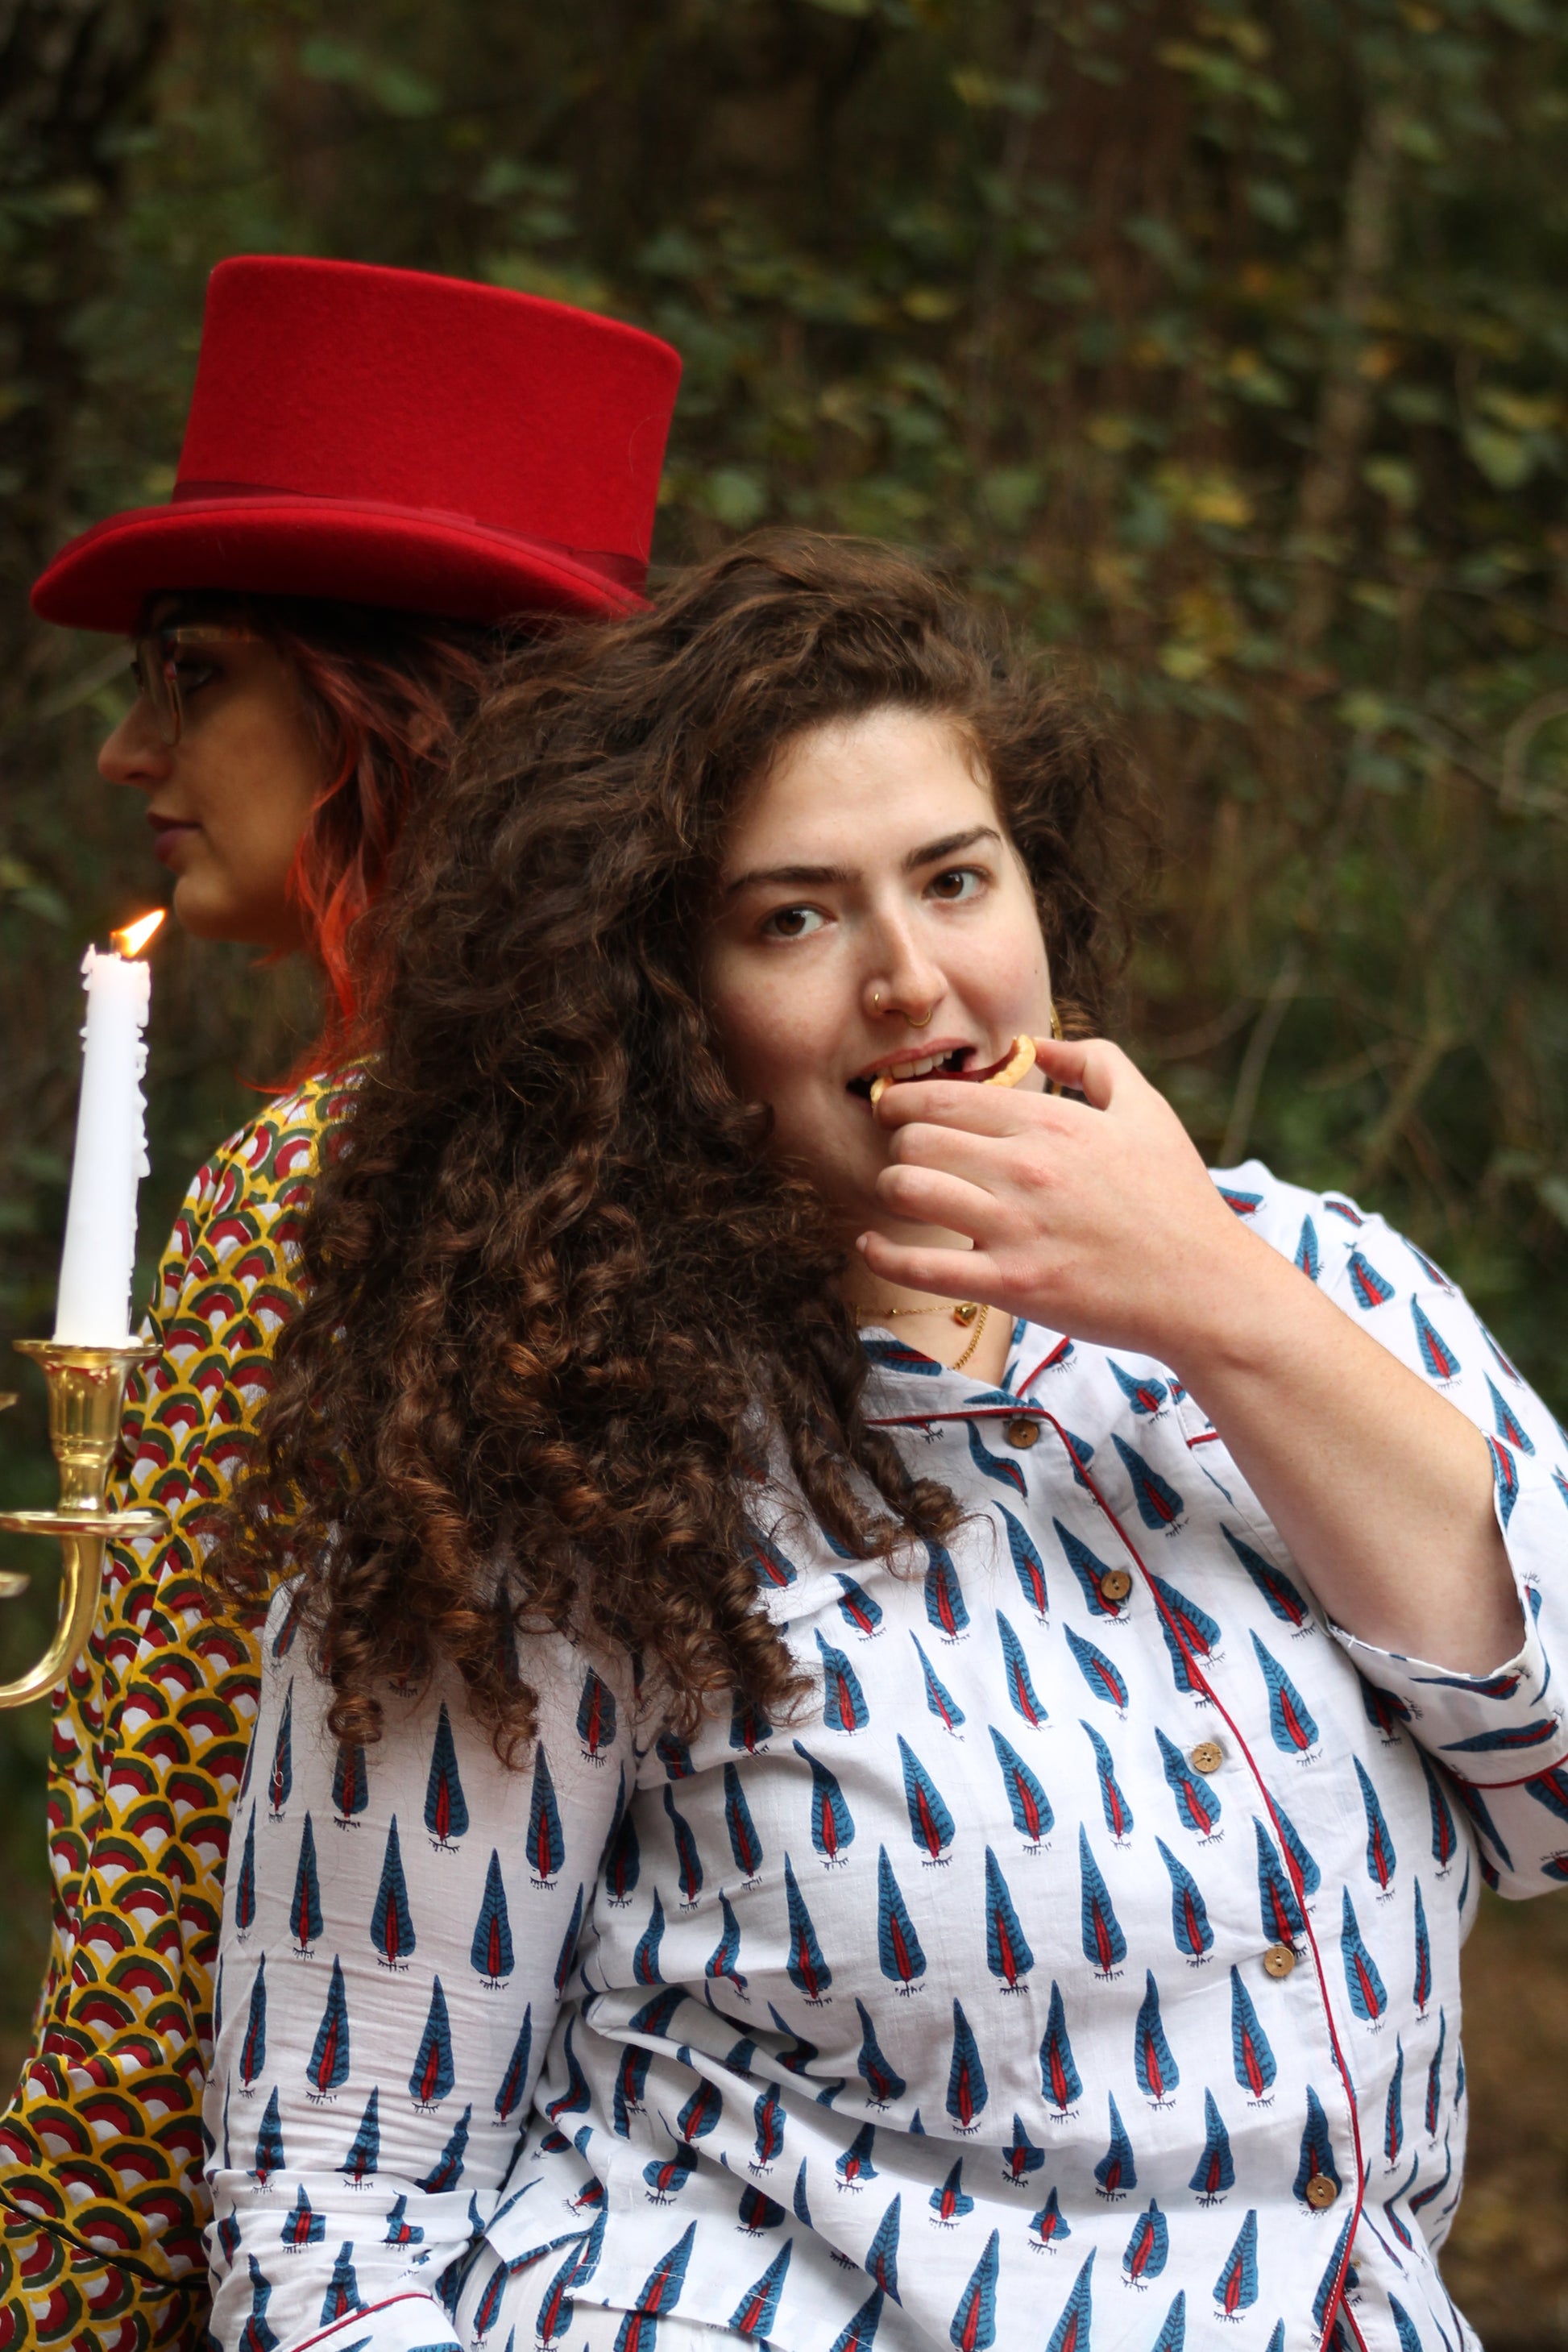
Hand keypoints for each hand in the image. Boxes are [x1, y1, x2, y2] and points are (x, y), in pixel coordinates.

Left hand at [860, 1034, 1264, 1367]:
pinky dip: (884, 1253)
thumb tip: (1036, 1042)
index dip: (905, 1101)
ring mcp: (1015, 1229)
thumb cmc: (1177, 1198)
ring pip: (908, 1191)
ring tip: (901, 1195)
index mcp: (1051, 1124)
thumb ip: (1093, 1062)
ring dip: (892, 1190)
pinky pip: (922, 1268)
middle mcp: (1026, 1170)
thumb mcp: (1147, 1110)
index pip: (945, 1097)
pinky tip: (872, 1245)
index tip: (895, 1109)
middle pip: (915, 1139)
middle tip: (903, 1155)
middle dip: (897, 1144)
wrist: (1204, 1287)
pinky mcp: (1012, 1286)